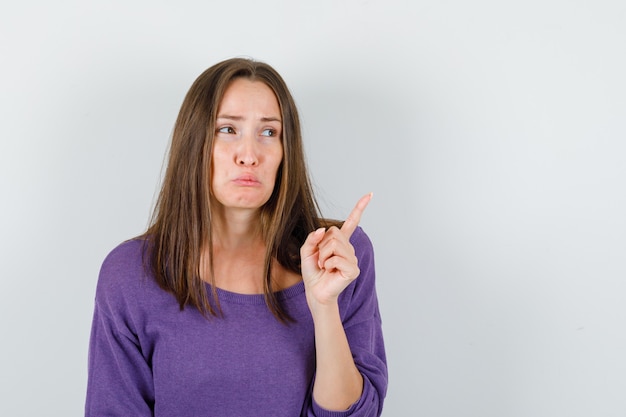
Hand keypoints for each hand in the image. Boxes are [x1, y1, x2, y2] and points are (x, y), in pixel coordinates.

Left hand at [300, 193, 371, 308]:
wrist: (315, 292)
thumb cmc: (312, 272)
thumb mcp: (306, 251)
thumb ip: (312, 238)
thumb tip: (323, 230)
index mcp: (340, 242)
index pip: (352, 222)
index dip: (360, 208)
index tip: (370, 195)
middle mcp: (349, 249)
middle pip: (334, 233)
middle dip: (321, 246)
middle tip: (321, 260)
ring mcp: (352, 259)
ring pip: (334, 245)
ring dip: (323, 256)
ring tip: (324, 266)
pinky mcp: (353, 269)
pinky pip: (336, 258)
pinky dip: (328, 264)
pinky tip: (330, 271)